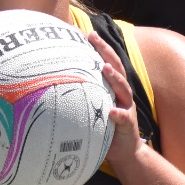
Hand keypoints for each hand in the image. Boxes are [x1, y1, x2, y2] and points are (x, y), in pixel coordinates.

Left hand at [87, 33, 145, 169]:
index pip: (107, 63)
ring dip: (114, 79)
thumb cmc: (105, 126)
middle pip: (116, 69)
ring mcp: (126, 108)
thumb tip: (58, 83)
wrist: (125, 151)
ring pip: (123, 90)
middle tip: (94, 38)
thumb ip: (84, 95)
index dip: (99, 48)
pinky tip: (112, 111)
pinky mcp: (127, 125)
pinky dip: (118, 114)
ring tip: (105, 69)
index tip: (86, 33)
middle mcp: (122, 95)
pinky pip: (123, 119)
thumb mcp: (94, 107)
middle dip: (106, 52)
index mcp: (113, 89)